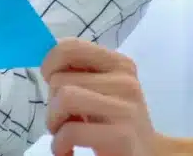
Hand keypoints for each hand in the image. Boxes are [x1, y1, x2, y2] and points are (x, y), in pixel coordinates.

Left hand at [43, 38, 164, 155]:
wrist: (147, 153)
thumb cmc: (116, 121)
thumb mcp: (103, 90)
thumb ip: (81, 73)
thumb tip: (46, 58)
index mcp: (119, 64)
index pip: (71, 47)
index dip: (49, 64)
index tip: (51, 82)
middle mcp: (125, 81)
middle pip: (60, 78)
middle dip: (51, 103)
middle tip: (64, 119)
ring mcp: (125, 107)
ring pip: (64, 98)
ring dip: (53, 122)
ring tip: (65, 134)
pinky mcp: (120, 135)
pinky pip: (70, 131)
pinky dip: (59, 145)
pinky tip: (69, 150)